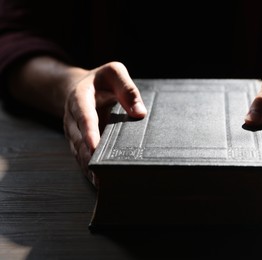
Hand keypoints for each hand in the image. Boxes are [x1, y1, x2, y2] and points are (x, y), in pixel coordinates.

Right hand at [63, 62, 146, 183]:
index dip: (89, 132)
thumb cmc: (102, 80)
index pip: (84, 116)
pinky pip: (81, 155)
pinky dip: (88, 168)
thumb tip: (140, 113)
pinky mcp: (77, 140)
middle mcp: (72, 116)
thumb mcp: (114, 73)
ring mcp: (73, 130)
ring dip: (87, 166)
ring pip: (78, 150)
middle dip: (89, 155)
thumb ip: (127, 88)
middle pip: (79, 138)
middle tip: (100, 172)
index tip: (95, 147)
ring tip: (100, 181)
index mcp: (80, 97)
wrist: (82, 85)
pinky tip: (97, 181)